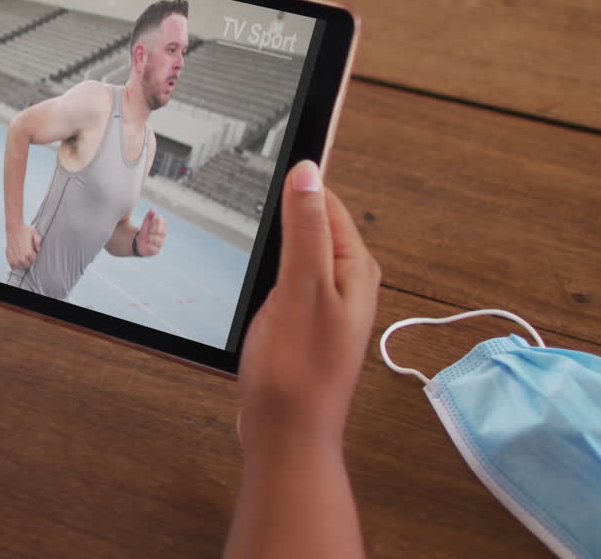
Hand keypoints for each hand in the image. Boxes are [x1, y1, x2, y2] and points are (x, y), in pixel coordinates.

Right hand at [6, 222, 40, 269]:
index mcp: (29, 253)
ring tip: (21, 256)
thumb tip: (38, 249)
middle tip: (26, 254)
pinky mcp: (9, 258)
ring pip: (20, 267)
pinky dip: (14, 264)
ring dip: (21, 263)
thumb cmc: (23, 230)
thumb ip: (38, 242)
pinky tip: (16, 259)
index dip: (33, 256)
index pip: (33, 261)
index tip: (31, 252)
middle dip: (27, 260)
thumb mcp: (35, 234)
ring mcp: (15, 259)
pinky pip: (12, 266)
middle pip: (27, 265)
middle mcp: (22, 258)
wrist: (14, 228)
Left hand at [136, 208, 166, 256]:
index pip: (163, 223)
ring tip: (148, 237)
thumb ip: (149, 216)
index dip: (159, 221)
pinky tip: (148, 245)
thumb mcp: (145, 223)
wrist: (138, 243)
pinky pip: (155, 250)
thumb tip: (153, 208)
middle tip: (149, 230)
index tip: (154, 220)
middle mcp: (161, 236)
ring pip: (160, 241)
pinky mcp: (155, 251)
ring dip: (154, 238)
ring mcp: (159, 244)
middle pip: (163, 232)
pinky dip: (151, 247)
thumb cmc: (144, 231)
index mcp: (161, 228)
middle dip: (156, 230)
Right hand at [235, 160, 380, 457]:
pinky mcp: (300, 322)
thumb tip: (309, 174)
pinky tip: (246, 277)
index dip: (296, 183)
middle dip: (280, 212)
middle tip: (248, 198)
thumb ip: (306, 230)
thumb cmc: (297, 373)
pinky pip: (284, 279)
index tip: (264, 167)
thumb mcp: (302, 289)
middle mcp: (345, 283)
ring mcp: (323, 304)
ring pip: (293, 252)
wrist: (285, 434)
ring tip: (245, 231)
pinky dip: (264, 271)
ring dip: (270, 243)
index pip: (327, 201)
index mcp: (355, 268)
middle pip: (310, 224)